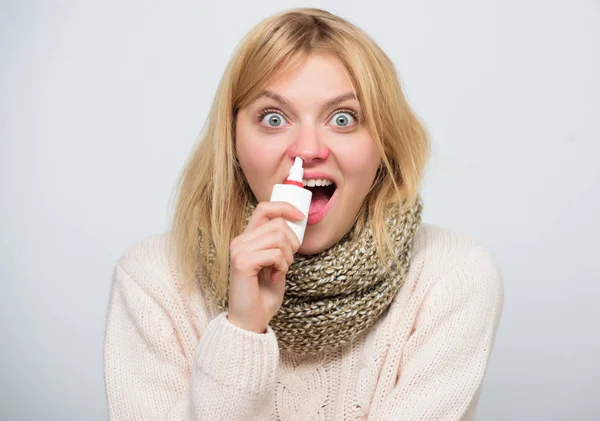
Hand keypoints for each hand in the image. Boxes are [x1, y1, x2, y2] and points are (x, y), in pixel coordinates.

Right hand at [227, 201, 303, 332]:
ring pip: (278, 237)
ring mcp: (239, 250)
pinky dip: (282, 266)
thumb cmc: (264, 293)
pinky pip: (275, 253)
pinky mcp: (242, 262)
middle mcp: (240, 241)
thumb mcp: (276, 262)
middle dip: (292, 242)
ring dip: (288, 256)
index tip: (301, 217)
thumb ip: (279, 242)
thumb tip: (296, 222)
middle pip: (278, 223)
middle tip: (286, 262)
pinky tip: (274, 277)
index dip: (285, 208)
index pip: (265, 208)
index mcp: (247, 238)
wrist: (252, 319)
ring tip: (280, 270)